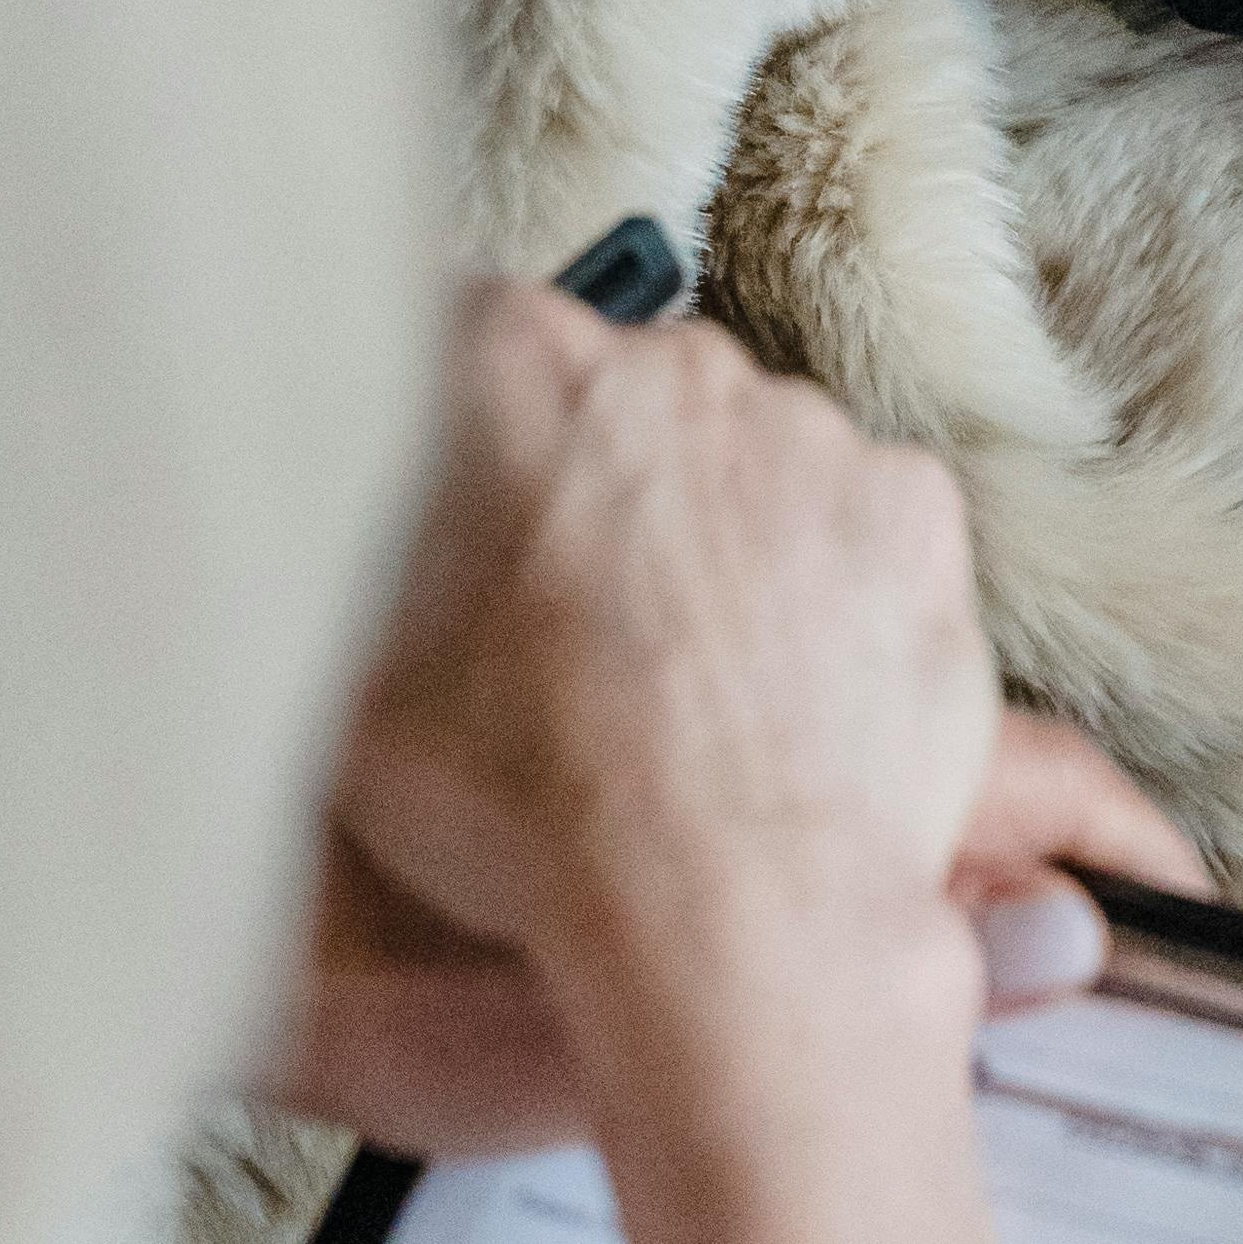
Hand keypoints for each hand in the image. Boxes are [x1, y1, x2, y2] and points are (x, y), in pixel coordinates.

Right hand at [266, 278, 1208, 1157]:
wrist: (735, 910)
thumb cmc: (531, 806)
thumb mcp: (353, 695)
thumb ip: (347, 575)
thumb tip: (322, 546)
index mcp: (522, 371)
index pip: (472, 333)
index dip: (465, 418)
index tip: (468, 490)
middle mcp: (679, 366)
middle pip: (627, 393)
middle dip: (602, 478)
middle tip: (578, 616)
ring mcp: (816, 434)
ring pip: (755, 457)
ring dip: (726, 531)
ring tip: (695, 675)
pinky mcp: (920, 517)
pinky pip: (864, 523)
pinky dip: (834, 584)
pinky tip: (794, 686)